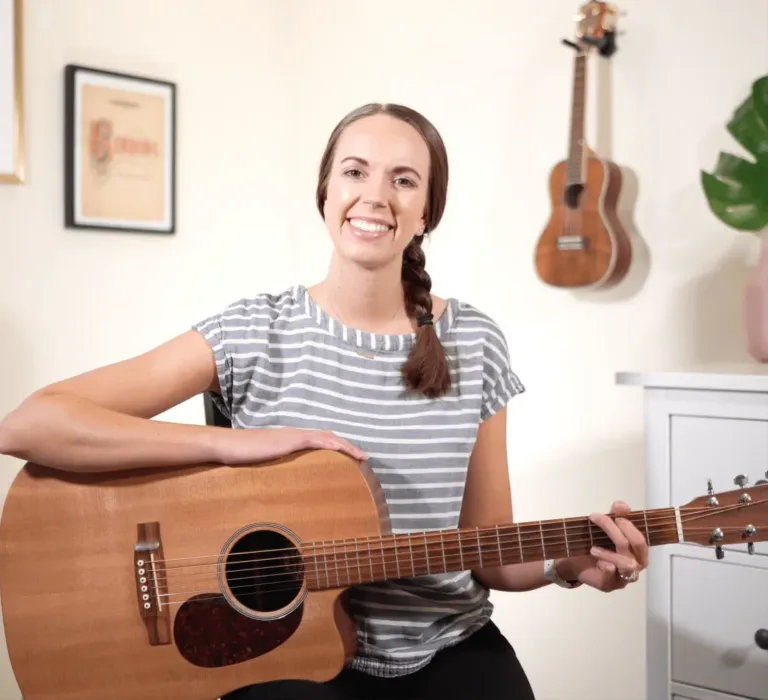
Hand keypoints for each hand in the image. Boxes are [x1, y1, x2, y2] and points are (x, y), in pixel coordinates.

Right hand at [216, 427, 367, 464]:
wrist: (226, 447)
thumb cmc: (239, 459)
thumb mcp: (261, 467)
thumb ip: (272, 470)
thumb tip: (277, 483)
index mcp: (290, 442)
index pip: (319, 441)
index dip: (337, 447)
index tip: (351, 458)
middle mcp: (295, 435)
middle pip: (328, 437)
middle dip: (347, 447)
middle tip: (364, 458)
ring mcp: (293, 436)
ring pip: (327, 437)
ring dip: (346, 446)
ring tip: (362, 457)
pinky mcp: (290, 440)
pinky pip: (317, 440)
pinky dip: (333, 444)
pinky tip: (344, 450)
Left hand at [556, 500, 648, 591]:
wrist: (575, 560)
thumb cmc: (595, 543)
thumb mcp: (605, 526)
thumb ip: (616, 515)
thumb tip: (622, 505)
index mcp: (637, 551)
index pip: (641, 540)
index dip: (630, 526)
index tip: (615, 515)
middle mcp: (636, 565)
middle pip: (636, 548)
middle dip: (617, 532)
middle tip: (599, 519)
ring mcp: (624, 577)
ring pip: (627, 564)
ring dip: (609, 552)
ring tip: (593, 547)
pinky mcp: (610, 585)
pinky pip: (612, 577)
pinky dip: (605, 566)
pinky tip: (596, 560)